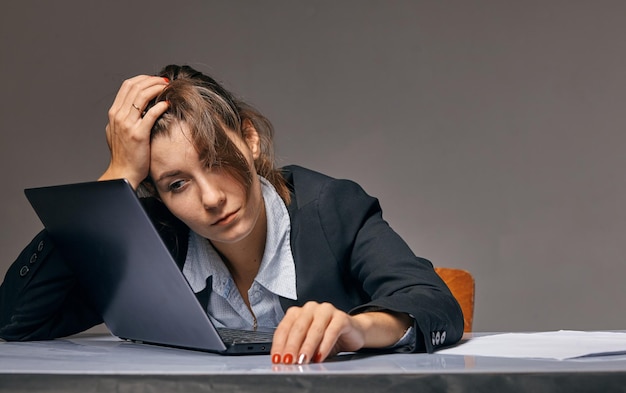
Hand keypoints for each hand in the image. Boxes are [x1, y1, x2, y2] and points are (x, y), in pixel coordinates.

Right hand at [99, 75, 168, 188]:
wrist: (123, 172)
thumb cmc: (124, 154)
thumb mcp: (117, 131)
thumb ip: (123, 117)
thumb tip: (132, 106)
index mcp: (114, 113)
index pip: (127, 85)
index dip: (143, 79)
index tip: (155, 80)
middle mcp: (119, 116)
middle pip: (135, 87)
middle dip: (152, 80)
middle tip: (165, 81)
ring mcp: (127, 124)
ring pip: (142, 96)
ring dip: (157, 88)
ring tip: (168, 88)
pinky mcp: (138, 134)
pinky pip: (151, 114)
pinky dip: (160, 106)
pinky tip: (168, 104)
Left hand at [270, 301, 411, 363]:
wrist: (352, 332)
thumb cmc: (327, 337)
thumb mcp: (308, 343)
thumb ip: (296, 347)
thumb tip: (285, 360)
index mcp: (299, 312)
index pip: (284, 328)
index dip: (279, 345)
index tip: (277, 359)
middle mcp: (311, 308)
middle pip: (298, 328)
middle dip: (291, 347)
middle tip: (289, 361)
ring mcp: (326, 310)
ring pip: (314, 330)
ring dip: (307, 347)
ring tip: (303, 360)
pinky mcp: (341, 317)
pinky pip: (331, 332)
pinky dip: (324, 346)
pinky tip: (320, 356)